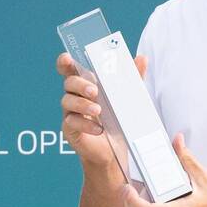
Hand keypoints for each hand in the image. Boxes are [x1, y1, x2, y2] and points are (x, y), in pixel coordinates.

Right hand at [56, 50, 149, 171]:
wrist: (115, 148)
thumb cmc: (117, 119)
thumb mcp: (126, 96)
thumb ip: (132, 77)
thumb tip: (142, 58)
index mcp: (85, 83)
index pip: (70, 68)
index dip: (65, 62)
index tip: (67, 58)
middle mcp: (75, 95)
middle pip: (69, 82)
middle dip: (81, 84)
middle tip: (95, 91)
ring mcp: (70, 112)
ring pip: (67, 101)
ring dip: (82, 105)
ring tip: (98, 110)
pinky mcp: (70, 129)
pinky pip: (71, 123)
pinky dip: (85, 125)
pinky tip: (97, 128)